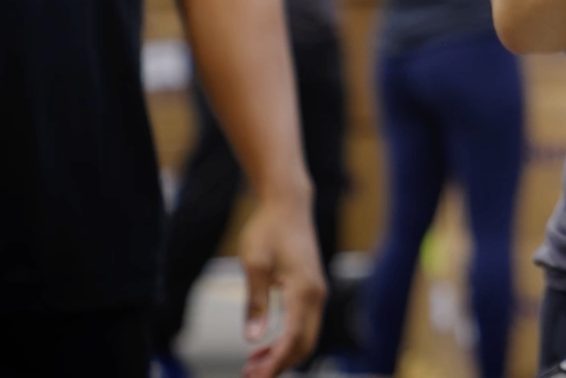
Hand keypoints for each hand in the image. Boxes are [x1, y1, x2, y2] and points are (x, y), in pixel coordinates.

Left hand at [235, 192, 326, 376]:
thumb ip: (255, 303)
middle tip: (249, 376)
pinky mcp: (310, 289)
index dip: (275, 363)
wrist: (288, 205)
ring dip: (282, 354)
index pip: (292, 338)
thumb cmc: (268, 230)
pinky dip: (287, 340)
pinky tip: (264, 345)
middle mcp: (316, 295)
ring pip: (306, 336)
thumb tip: (253, 339)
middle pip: (304, 343)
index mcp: (303, 291)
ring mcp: (316, 292)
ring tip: (252, 365)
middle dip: (279, 364)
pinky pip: (304, 323)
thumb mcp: (254, 265)